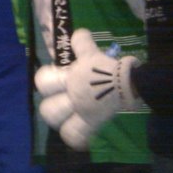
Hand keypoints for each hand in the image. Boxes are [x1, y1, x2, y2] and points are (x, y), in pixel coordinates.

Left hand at [34, 28, 139, 150]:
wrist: (128, 81)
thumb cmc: (108, 66)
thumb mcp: (92, 52)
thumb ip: (81, 42)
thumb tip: (80, 32)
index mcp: (69, 78)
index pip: (44, 81)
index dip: (44, 80)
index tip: (53, 78)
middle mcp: (71, 96)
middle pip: (48, 109)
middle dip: (50, 108)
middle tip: (58, 105)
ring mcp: (81, 111)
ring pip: (60, 124)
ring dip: (60, 123)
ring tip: (66, 120)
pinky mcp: (93, 122)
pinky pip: (78, 135)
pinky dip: (76, 139)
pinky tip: (78, 140)